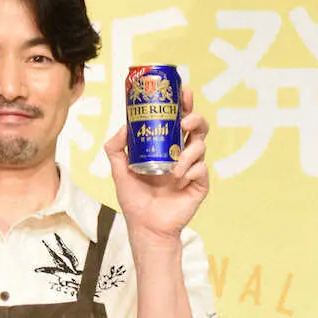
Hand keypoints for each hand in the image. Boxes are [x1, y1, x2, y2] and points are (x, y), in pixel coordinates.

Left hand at [106, 86, 208, 247]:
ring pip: (201, 146)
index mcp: (167, 146)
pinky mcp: (199, 185)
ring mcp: (193, 169)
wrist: (145, 226)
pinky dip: (192, 171)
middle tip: (184, 122)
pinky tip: (180, 179)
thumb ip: (115, 148)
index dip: (183, 102)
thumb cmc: (135, 199)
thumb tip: (124, 126)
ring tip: (176, 165)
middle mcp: (182, 154)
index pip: (178, 118)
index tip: (183, 90)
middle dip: (194, 118)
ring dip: (190, 150)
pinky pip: (202, 170)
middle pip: (197, 127)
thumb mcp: (118, 170)